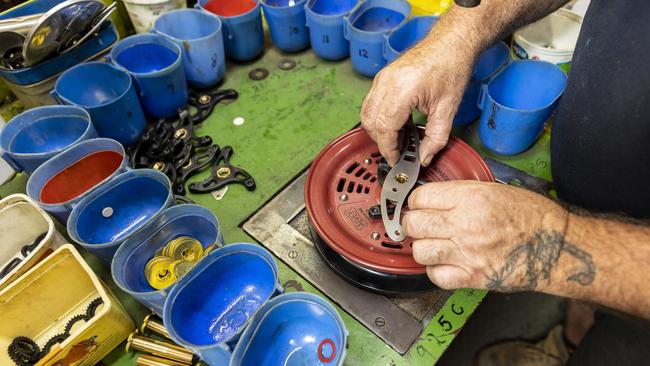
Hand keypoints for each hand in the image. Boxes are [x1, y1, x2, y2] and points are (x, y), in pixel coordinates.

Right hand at [360, 36, 476, 165]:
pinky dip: (378, 118)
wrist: (451, 42)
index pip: (384, 127)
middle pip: (370, 122)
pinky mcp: (382, 77)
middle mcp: (386, 83)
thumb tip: (424, 157)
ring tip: (398, 139)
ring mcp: (382, 78)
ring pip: (366, 113)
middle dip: (381, 141)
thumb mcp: (448, 109)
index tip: (396, 159)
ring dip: (378, 130)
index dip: (388, 148)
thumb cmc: (451, 67)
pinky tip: (396, 124)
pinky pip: (371, 103)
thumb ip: (436, 138)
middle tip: (398, 152)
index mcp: (402, 90)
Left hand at [402, 181, 568, 291]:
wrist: (556, 246)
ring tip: (433, 244)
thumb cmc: (531, 216)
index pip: (420, 198)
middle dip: (412, 223)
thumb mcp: (494, 189)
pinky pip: (435, 275)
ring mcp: (467, 253)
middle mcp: (465, 224)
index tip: (420, 205)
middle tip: (421, 224)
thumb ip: (460, 193)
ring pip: (420, 251)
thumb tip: (433, 198)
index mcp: (470, 198)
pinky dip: (435, 270)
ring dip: (423, 247)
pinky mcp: (472, 276)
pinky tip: (444, 262)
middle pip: (413, 224)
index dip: (416, 202)